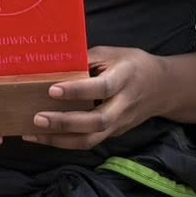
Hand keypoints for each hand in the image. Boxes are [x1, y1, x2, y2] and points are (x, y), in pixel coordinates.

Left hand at [24, 47, 166, 149]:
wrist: (162, 88)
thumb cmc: (131, 64)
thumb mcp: (111, 53)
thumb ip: (86, 59)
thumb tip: (52, 64)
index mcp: (125, 78)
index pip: (101, 88)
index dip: (77, 91)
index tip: (52, 89)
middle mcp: (123, 104)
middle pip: (97, 121)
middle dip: (65, 122)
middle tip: (37, 118)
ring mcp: (120, 124)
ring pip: (91, 139)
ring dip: (60, 140)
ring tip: (32, 134)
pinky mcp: (113, 134)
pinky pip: (89, 142)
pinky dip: (64, 143)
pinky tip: (43, 137)